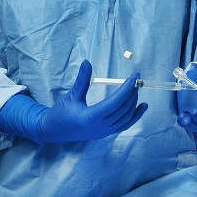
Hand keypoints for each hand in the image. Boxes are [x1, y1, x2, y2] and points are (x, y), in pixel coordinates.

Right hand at [0, 60, 146, 142]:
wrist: (54, 131)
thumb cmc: (61, 113)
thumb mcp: (71, 96)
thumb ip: (82, 80)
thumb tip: (87, 62)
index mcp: (91, 117)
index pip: (115, 102)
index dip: (126, 88)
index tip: (134, 77)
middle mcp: (100, 127)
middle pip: (123, 109)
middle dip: (132, 93)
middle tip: (136, 79)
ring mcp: (104, 132)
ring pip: (125, 118)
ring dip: (133, 103)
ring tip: (136, 89)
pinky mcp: (106, 133)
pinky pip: (124, 125)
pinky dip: (135, 116)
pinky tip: (142, 107)